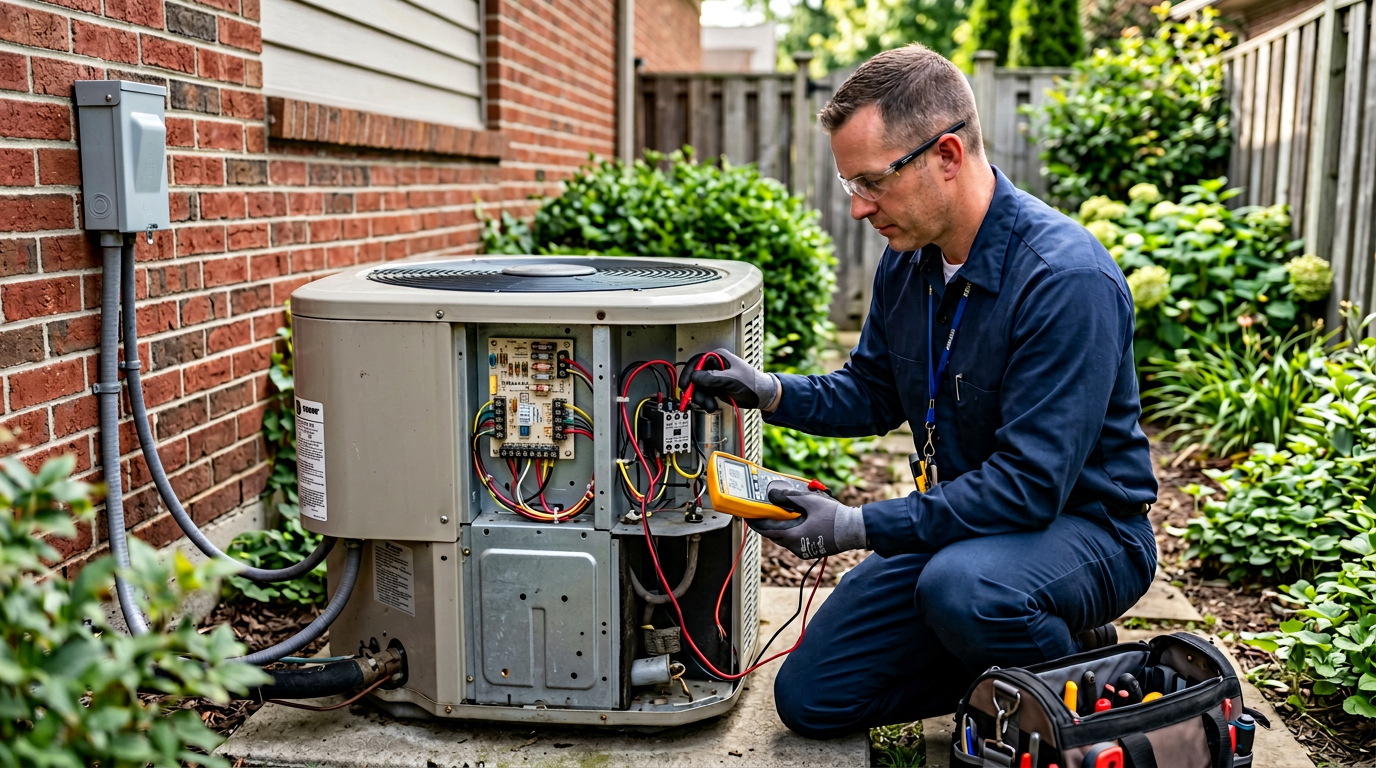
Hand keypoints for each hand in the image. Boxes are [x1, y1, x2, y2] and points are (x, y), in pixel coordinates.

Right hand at [679, 348, 780, 411]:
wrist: (762, 397)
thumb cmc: (752, 383)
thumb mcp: (731, 380)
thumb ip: (712, 378)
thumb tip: (695, 376)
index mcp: (719, 357)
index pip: (697, 362)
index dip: (689, 373)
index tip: (685, 385)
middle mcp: (715, 366)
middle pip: (695, 376)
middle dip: (695, 390)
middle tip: (696, 399)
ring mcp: (715, 377)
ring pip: (699, 387)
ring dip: (701, 398)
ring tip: (708, 405)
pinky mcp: (716, 388)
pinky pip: (705, 394)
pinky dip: (706, 401)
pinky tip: (711, 406)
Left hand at [747, 483, 866, 558]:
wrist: (855, 530)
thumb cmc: (834, 517)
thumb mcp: (809, 501)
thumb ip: (789, 497)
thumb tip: (772, 494)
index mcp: (792, 536)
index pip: (767, 530)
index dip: (756, 523)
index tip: (749, 516)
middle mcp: (796, 547)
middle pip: (775, 535)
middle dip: (769, 524)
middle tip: (765, 512)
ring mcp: (804, 551)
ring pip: (786, 539)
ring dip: (782, 528)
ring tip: (784, 514)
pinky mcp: (812, 550)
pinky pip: (796, 541)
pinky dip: (793, 532)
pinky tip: (799, 521)